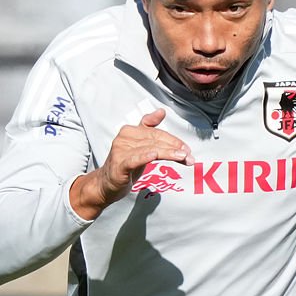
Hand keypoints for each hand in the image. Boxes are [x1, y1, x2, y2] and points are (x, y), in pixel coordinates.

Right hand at [70, 111, 190, 218]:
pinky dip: (145, 156)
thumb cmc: (125, 164)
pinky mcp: (119, 165)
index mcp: (130, 131)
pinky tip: (154, 155)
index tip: (187, 148)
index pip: (156, 132)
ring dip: (168, 153)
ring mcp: (120, 151)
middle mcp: (124, 137)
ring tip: (183, 158)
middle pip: (155, 140)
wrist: (106, 184)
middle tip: (189, 155)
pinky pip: (134, 159)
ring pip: (149, 149)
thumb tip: (162, 111)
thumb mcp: (139, 145)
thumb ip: (149, 128)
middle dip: (174, 148)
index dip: (173, 140)